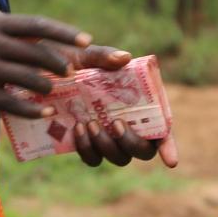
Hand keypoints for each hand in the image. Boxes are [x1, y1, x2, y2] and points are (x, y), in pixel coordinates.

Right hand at [0, 11, 89, 117]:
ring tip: (56, 93)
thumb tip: (27, 31)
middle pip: (35, 52)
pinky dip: (31, 109)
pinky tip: (45, 114)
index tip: (86, 40)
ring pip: (26, 77)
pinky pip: (9, 101)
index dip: (63, 32)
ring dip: (47, 87)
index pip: (35, 24)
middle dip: (59, 63)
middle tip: (73, 72)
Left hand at [69, 44, 179, 168]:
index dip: (169, 147)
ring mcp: (111, 140)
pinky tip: (77, 129)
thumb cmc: (76, 63)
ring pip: (119, 158)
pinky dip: (86, 148)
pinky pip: (93, 159)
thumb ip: (105, 55)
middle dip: (132, 143)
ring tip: (89, 122)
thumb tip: (124, 58)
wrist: (47, 74)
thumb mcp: (88, 55)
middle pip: (144, 150)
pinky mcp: (90, 146)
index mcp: (141, 105)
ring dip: (107, 145)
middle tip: (117, 124)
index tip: (170, 160)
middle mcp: (130, 127)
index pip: (163, 130)